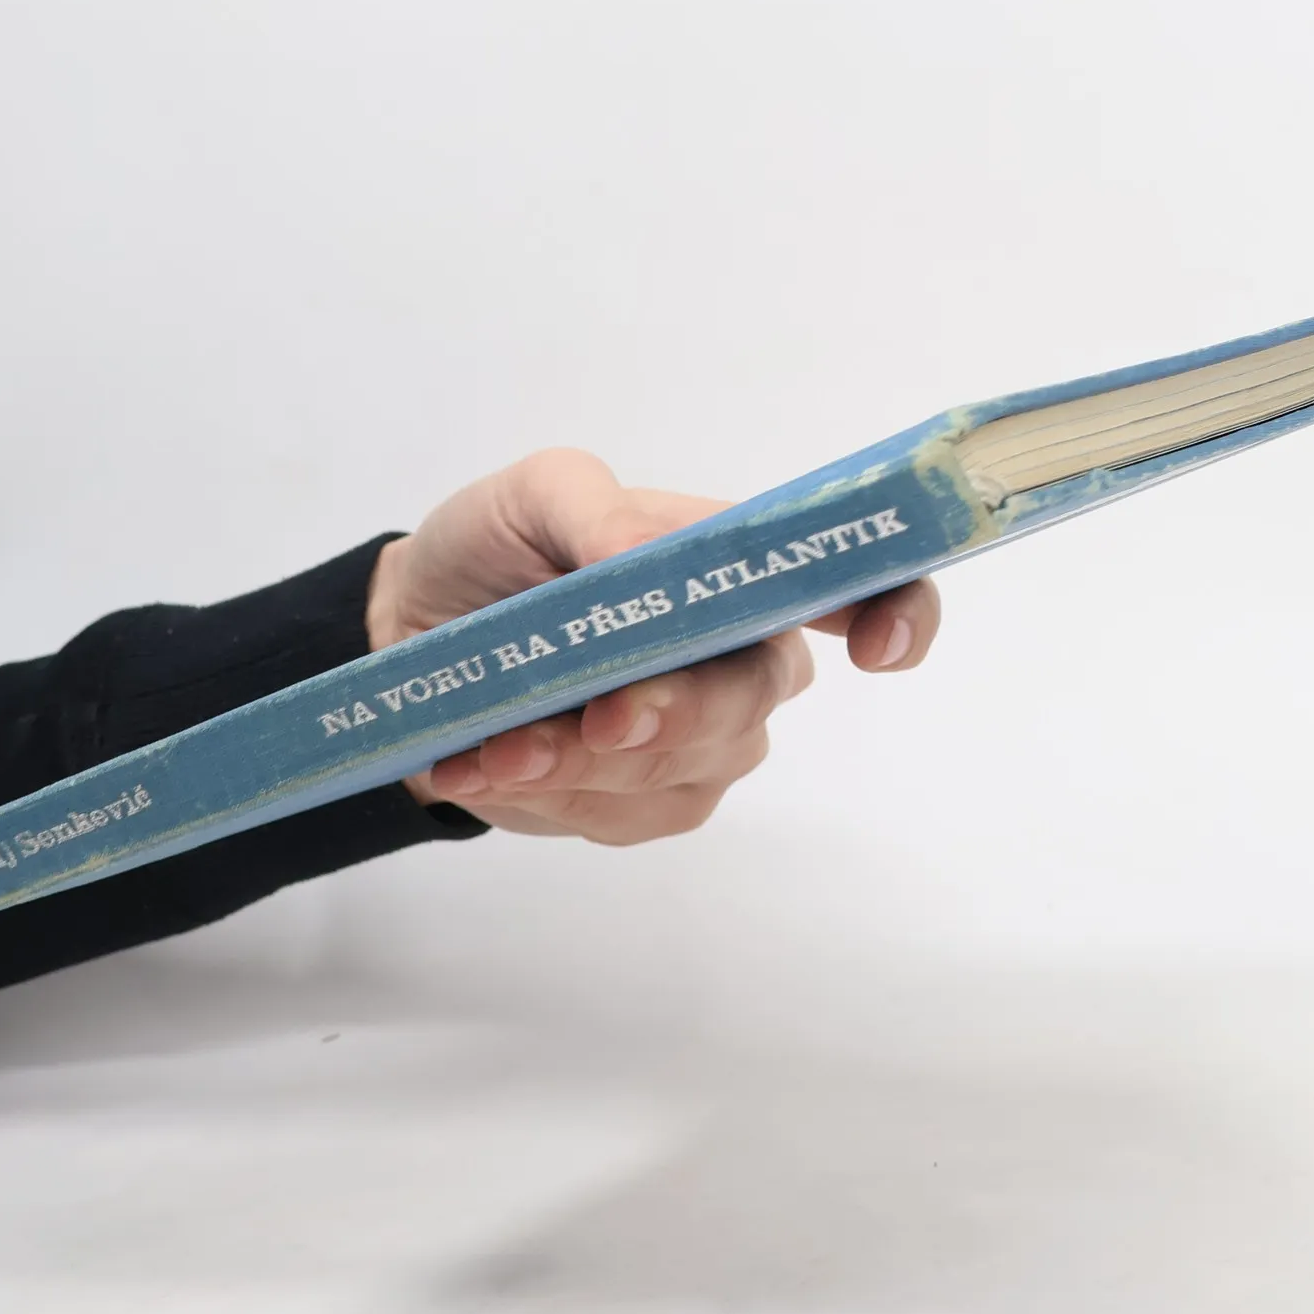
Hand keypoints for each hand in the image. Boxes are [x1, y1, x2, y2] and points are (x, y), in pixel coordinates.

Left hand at [366, 449, 941, 844]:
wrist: (414, 632)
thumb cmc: (496, 551)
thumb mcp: (529, 496)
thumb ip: (590, 508)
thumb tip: (634, 559)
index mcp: (738, 569)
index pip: (857, 587)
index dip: (899, 613)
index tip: (878, 648)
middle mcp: (741, 657)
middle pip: (760, 698)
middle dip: (679, 713)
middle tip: (601, 718)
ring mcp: (700, 739)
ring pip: (684, 770)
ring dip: (583, 763)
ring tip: (496, 744)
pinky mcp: (643, 804)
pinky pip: (621, 817)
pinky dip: (544, 795)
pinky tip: (480, 765)